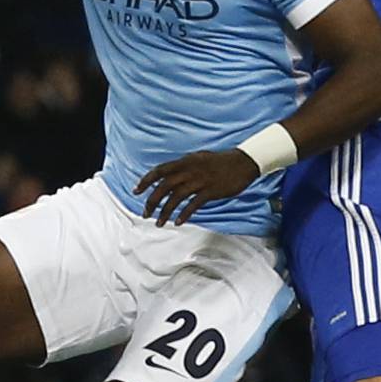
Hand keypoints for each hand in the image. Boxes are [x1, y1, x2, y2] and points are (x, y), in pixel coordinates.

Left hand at [135, 149, 258, 226]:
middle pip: (164, 187)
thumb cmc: (222, 161)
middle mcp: (190, 170)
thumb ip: (185, 166)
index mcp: (185, 161)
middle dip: (152, 201)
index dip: (146, 181)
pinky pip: (193, 204)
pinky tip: (178, 222)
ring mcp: (200, 181)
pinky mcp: (211, 191)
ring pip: (176, 198)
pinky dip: (184, 214)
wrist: (244, 162)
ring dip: (165, 212)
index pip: (159, 170)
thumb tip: (171, 174)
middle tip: (145, 213)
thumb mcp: (199, 158)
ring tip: (159, 223)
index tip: (136, 191)